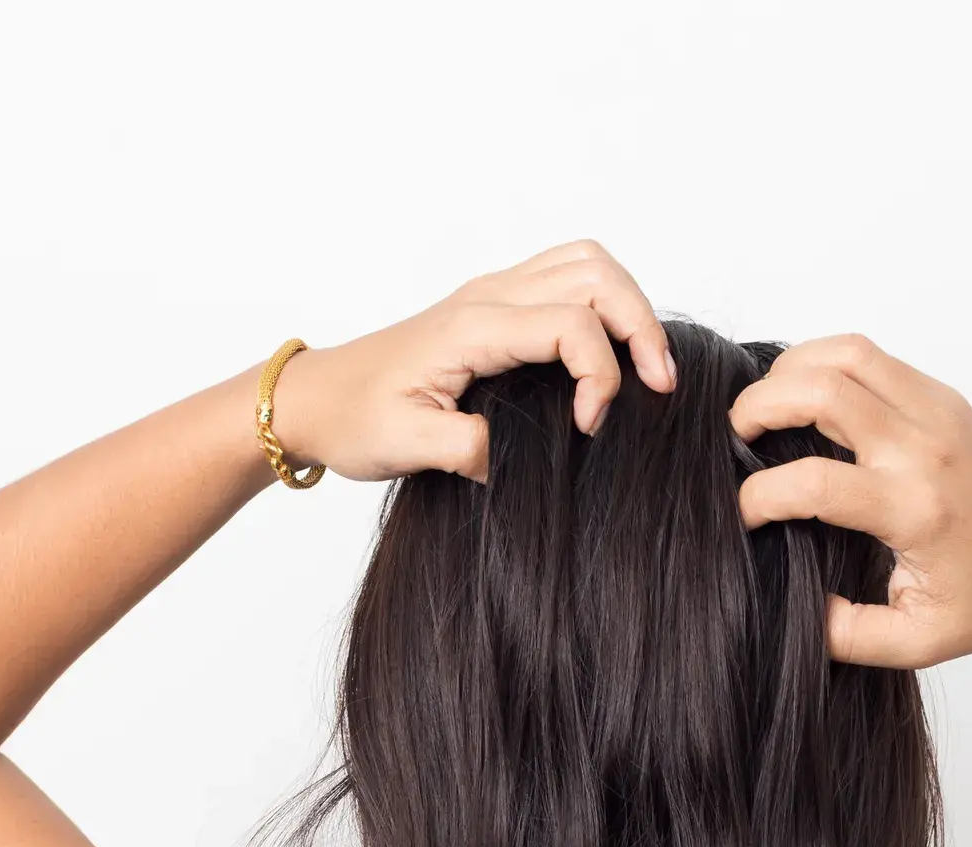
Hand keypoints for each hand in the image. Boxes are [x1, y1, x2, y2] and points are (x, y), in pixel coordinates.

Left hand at [268, 240, 675, 483]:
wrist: (314, 399)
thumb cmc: (354, 417)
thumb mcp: (408, 446)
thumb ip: (472, 450)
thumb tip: (526, 457)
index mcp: (474, 327)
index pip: (573, 325)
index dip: (601, 377)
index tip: (589, 430)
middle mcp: (489, 297)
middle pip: (597, 274)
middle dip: (641, 326)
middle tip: (657, 385)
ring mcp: (493, 294)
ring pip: (588, 264)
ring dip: (628, 307)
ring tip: (643, 366)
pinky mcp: (494, 306)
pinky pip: (567, 278)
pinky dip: (604, 306)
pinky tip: (605, 356)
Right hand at [729, 335, 971, 668]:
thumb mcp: (917, 641)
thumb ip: (846, 635)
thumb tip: (795, 608)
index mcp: (915, 510)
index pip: (814, 483)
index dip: (760, 497)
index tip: (745, 516)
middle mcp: (925, 450)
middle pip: (822, 390)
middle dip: (760, 406)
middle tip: (737, 436)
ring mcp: (937, 413)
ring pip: (846, 354)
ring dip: (791, 370)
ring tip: (768, 409)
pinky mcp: (942, 397)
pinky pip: (870, 357)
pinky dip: (825, 365)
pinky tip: (806, 400)